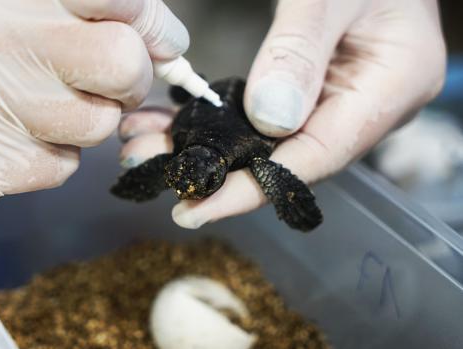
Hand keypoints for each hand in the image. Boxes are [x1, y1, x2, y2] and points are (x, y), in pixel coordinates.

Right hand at [0, 0, 187, 229]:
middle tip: (111, 85)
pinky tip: (3, 145)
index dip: (151, 22)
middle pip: (122, 62)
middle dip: (131, 80)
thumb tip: (142, 28)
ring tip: (32, 114)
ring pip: (96, 124)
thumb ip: (45, 10)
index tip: (160, 40)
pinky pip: (58, 166)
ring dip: (81, 124)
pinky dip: (46, 158)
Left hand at [118, 0, 445, 228]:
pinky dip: (221, 121)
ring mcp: (340, 96)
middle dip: (217, 170)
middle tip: (152, 168)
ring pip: (270, 140)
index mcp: (392, 86)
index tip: (197, 207)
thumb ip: (299, 50)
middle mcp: (368, 105)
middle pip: (288, 157)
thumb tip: (268, 120)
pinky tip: (176, 121)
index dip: (254, 189)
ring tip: (149, 145)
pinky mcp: (315, 86)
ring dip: (210, 146)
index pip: (317, 157)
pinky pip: (266, 113)